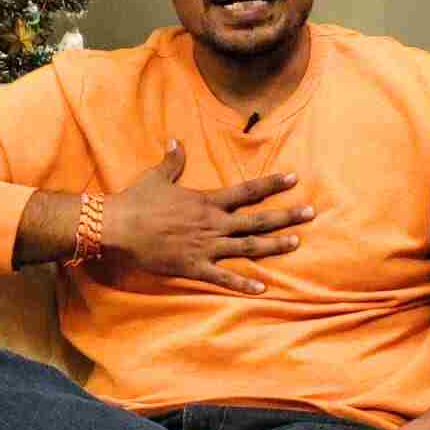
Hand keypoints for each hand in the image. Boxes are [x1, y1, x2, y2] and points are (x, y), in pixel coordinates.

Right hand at [100, 139, 312, 293]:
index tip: (294, 178)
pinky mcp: (194, 266)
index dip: (272, 184)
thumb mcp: (157, 177)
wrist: (118, 227)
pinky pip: (223, 278)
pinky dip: (243, 283)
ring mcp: (206, 247)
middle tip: (311, 213)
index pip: (247, 191)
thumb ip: (172, 161)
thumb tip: (175, 142)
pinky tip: (263, 288)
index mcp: (207, 201)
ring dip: (274, 246)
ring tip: (297, 242)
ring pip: (248, 247)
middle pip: (257, 220)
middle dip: (286, 216)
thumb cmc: (136, 201)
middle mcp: (213, 223)